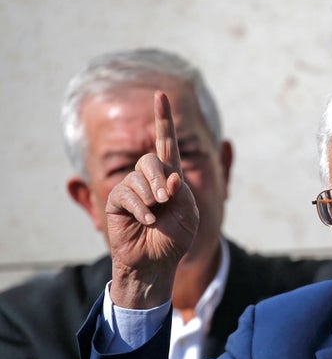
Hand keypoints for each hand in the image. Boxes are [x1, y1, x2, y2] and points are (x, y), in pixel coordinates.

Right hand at [106, 92, 198, 308]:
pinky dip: (140, 208)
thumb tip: (169, 177)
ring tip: (155, 216)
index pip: (166, 144)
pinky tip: (146, 221)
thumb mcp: (188, 214)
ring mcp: (131, 189)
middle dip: (160, 179)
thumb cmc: (174, 238)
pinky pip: (126, 194)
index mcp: (170, 178)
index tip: (161, 96)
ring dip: (151, 198)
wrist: (157, 262)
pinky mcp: (117, 202)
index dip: (163, 121)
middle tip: (166, 199)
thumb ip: (181, 192)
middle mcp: (149, 179)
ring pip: (138, 177)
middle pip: (151, 160)